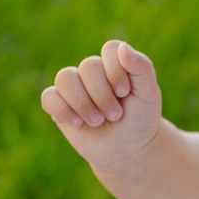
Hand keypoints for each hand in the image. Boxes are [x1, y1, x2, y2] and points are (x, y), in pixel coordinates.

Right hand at [41, 41, 162, 170]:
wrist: (129, 151)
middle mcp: (92, 72)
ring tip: (97, 122)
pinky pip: (49, 97)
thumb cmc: (140, 120)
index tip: (125, 93)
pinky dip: (63, 110)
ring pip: (64, 78)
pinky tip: (78, 123)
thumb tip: (123, 47)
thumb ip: (142, 68)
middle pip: (88, 66)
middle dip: (103, 95)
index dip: (116, 71)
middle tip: (115, 115)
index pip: (110, 49)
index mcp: (115, 64)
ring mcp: (73, 88)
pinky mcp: (59, 106)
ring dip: (83, 103)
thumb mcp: (149, 95)